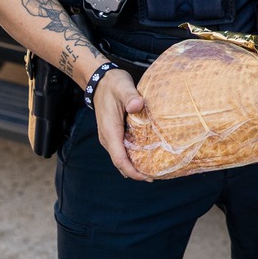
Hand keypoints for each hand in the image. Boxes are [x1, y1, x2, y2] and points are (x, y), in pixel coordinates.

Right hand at [90, 64, 152, 180]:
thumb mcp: (123, 87)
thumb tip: (137, 105)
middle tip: (157, 175)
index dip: (133, 171)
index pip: (119, 159)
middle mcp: (108, 138)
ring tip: (154, 169)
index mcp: (110, 131)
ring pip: (121, 157)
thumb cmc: (113, 84)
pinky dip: (132, 157)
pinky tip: (146, 156)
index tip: (147, 177)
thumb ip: (130, 96)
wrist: (100, 81)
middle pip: (120, 163)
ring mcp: (109, 137)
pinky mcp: (113, 134)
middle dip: (136, 172)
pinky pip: (122, 150)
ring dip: (134, 166)